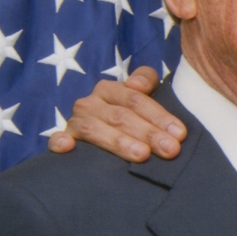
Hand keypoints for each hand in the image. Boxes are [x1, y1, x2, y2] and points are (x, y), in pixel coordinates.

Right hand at [48, 66, 185, 161]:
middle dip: (148, 133)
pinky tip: (68, 147)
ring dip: (119, 142)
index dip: (159, 116)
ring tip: (142, 155)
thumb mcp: (141, 94)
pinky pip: (56, 139)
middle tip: (170, 150)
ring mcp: (75, 122)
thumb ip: (146, 80)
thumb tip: (138, 85)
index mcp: (110, 89)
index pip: (136, 100)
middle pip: (121, 116)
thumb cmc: (129, 115)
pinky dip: (60, 142)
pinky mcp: (63, 139)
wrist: (102, 130)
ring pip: (96, 129)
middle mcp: (90, 103)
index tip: (179, 134)